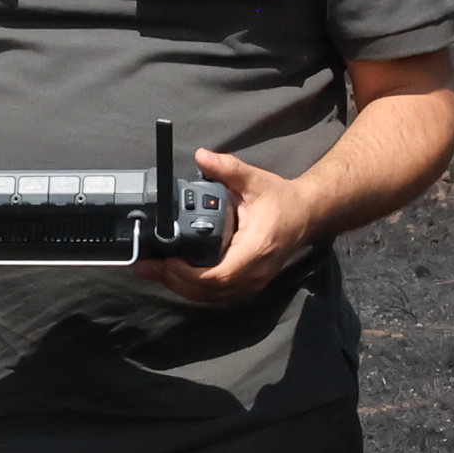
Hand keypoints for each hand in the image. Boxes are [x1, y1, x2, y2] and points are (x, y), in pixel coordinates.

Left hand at [132, 147, 319, 304]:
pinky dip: (194, 289)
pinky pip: (218, 295)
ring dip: (181, 288)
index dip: (188, 274)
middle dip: (174, 281)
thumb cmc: (282, 200)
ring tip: (154, 271)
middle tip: (146, 267)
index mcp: (255, 250)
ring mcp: (253, 283)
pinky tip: (175, 277)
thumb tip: (201, 155)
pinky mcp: (249, 284)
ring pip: (211, 297)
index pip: (218, 275)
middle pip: (208, 291)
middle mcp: (254, 273)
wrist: (307, 215)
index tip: (166, 261)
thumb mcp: (255, 180)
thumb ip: (228, 168)